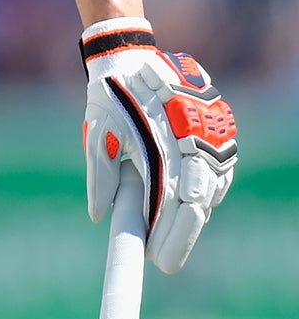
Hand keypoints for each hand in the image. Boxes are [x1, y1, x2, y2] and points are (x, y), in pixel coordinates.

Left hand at [80, 19, 237, 273]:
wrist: (133, 56)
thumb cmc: (111, 96)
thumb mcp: (98, 133)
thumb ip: (101, 175)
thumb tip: (98, 215)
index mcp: (162, 146)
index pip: (174, 204)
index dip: (170, 237)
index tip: (158, 262)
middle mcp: (194, 143)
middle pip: (198, 204)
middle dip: (181, 236)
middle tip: (164, 260)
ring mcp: (212, 136)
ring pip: (212, 190)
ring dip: (193, 215)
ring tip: (170, 236)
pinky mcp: (220, 130)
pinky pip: (219, 172)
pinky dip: (206, 193)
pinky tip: (190, 206)